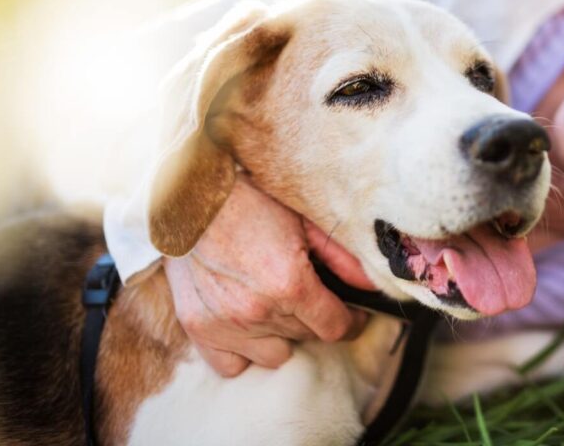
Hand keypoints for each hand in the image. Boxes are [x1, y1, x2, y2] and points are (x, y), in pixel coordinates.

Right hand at [164, 173, 375, 376]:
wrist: (193, 198)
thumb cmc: (251, 203)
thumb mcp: (305, 222)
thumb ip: (342, 258)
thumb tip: (370, 284)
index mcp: (289, 284)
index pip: (336, 328)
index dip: (351, 322)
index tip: (351, 314)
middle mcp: (258, 311)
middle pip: (307, 337)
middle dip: (315, 318)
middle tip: (308, 293)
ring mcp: (226, 324)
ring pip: (276, 354)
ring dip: (282, 334)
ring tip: (276, 306)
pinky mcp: (200, 329)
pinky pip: (233, 365)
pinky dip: (244, 351)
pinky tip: (249, 326)